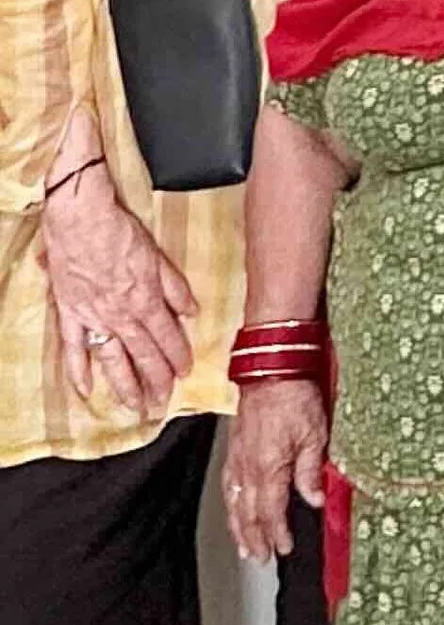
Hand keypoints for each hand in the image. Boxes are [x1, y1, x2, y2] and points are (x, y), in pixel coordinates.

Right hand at [42, 170, 195, 416]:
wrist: (80, 218)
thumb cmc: (119, 231)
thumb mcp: (158, 257)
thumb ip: (175, 288)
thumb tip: (192, 312)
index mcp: (146, 301)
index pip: (167, 338)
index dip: (178, 357)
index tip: (185, 373)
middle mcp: (121, 315)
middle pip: (143, 355)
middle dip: (155, 381)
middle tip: (162, 402)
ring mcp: (93, 316)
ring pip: (113, 359)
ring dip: (124, 385)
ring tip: (134, 406)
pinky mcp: (69, 311)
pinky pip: (73, 347)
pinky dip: (78, 369)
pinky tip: (85, 390)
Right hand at [225, 379, 328, 562]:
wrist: (271, 372)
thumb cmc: (295, 398)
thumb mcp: (315, 435)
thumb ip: (310, 471)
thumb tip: (314, 499)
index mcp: (269, 467)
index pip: (271, 511)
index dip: (276, 533)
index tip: (283, 548)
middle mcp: (248, 467)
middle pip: (248, 512)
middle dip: (254, 538)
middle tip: (260, 557)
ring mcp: (238, 458)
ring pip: (234, 502)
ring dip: (239, 527)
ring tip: (244, 545)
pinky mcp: (234, 449)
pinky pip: (228, 484)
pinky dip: (230, 504)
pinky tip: (232, 509)